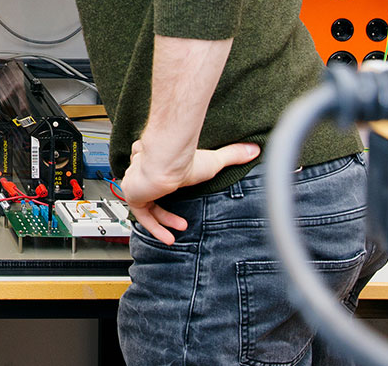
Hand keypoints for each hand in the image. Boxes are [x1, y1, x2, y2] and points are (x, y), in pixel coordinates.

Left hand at [119, 139, 260, 244]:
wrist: (166, 161)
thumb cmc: (185, 160)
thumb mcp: (214, 161)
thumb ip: (233, 155)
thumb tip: (254, 149)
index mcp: (161, 164)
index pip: (156, 173)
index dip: (165, 188)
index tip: (177, 201)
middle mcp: (145, 172)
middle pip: (150, 193)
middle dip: (164, 212)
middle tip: (181, 224)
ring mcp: (137, 182)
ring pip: (145, 205)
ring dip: (161, 222)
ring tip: (175, 235)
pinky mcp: (133, 194)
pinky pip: (141, 214)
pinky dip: (154, 226)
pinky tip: (166, 236)